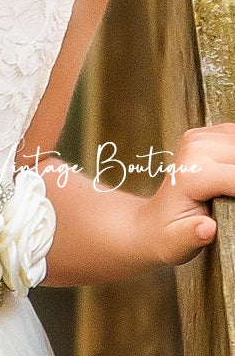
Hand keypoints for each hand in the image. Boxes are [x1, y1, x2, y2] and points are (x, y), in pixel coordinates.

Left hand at [137, 123, 234, 265]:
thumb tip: (207, 228)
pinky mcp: (206, 134)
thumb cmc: (167, 236)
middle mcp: (194, 148)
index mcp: (191, 174)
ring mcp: (199, 137)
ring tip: (231, 191)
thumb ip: (191, 235)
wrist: (152, 220)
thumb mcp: (176, 244)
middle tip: (233, 199)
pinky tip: (232, 170)